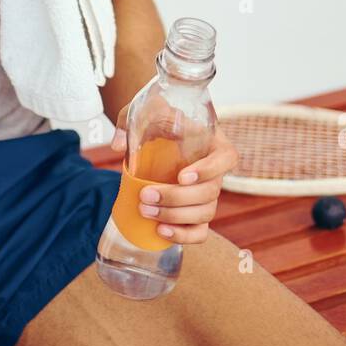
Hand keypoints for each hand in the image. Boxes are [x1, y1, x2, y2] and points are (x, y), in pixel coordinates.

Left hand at [111, 110, 239, 245]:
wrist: (153, 133)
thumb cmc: (155, 119)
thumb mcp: (145, 109)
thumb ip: (131, 120)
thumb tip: (119, 146)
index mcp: (212, 142)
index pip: (226, 158)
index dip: (209, 170)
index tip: (182, 176)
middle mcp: (215, 171)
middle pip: (211, 192)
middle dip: (177, 198)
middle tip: (146, 195)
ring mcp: (207, 194)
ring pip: (205, 213)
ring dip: (175, 216)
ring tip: (146, 211)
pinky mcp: (196, 213)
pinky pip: (200, 232)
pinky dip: (183, 236)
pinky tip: (161, 231)